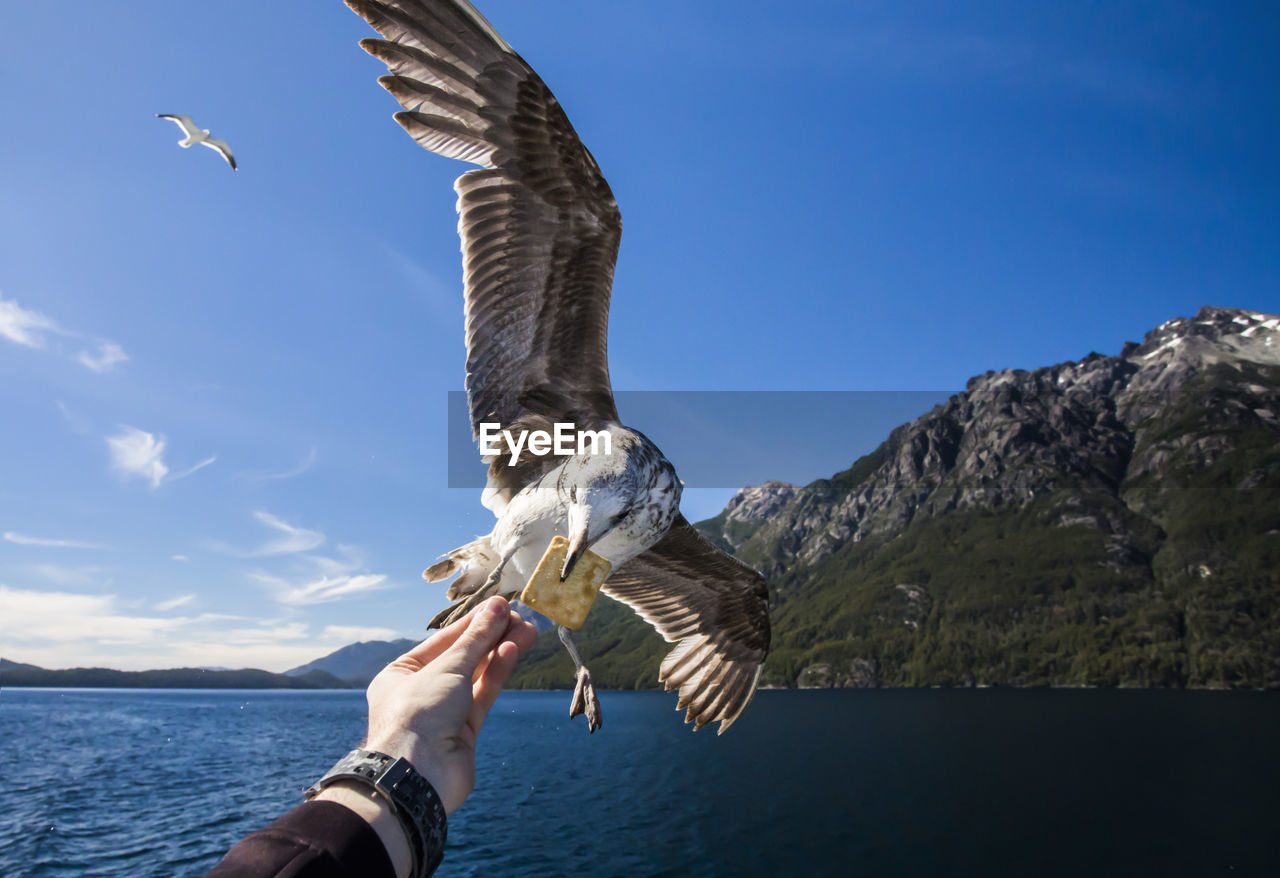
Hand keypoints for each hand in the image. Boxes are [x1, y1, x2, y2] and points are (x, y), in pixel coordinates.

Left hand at [364, 596, 537, 813]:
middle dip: (492, 636)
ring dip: (501, 652)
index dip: (473, 622)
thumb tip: (498, 607)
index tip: (500, 606)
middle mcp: (421, 692)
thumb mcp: (448, 667)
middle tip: (520, 616)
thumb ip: (477, 638)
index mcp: (401, 674)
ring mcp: (444, 713)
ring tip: (528, 630)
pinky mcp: (465, 731)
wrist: (417, 775)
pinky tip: (514, 650)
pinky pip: (483, 694)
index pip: (443, 641)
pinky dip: (498, 672)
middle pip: (463, 657)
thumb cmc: (418, 713)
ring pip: (477, 675)